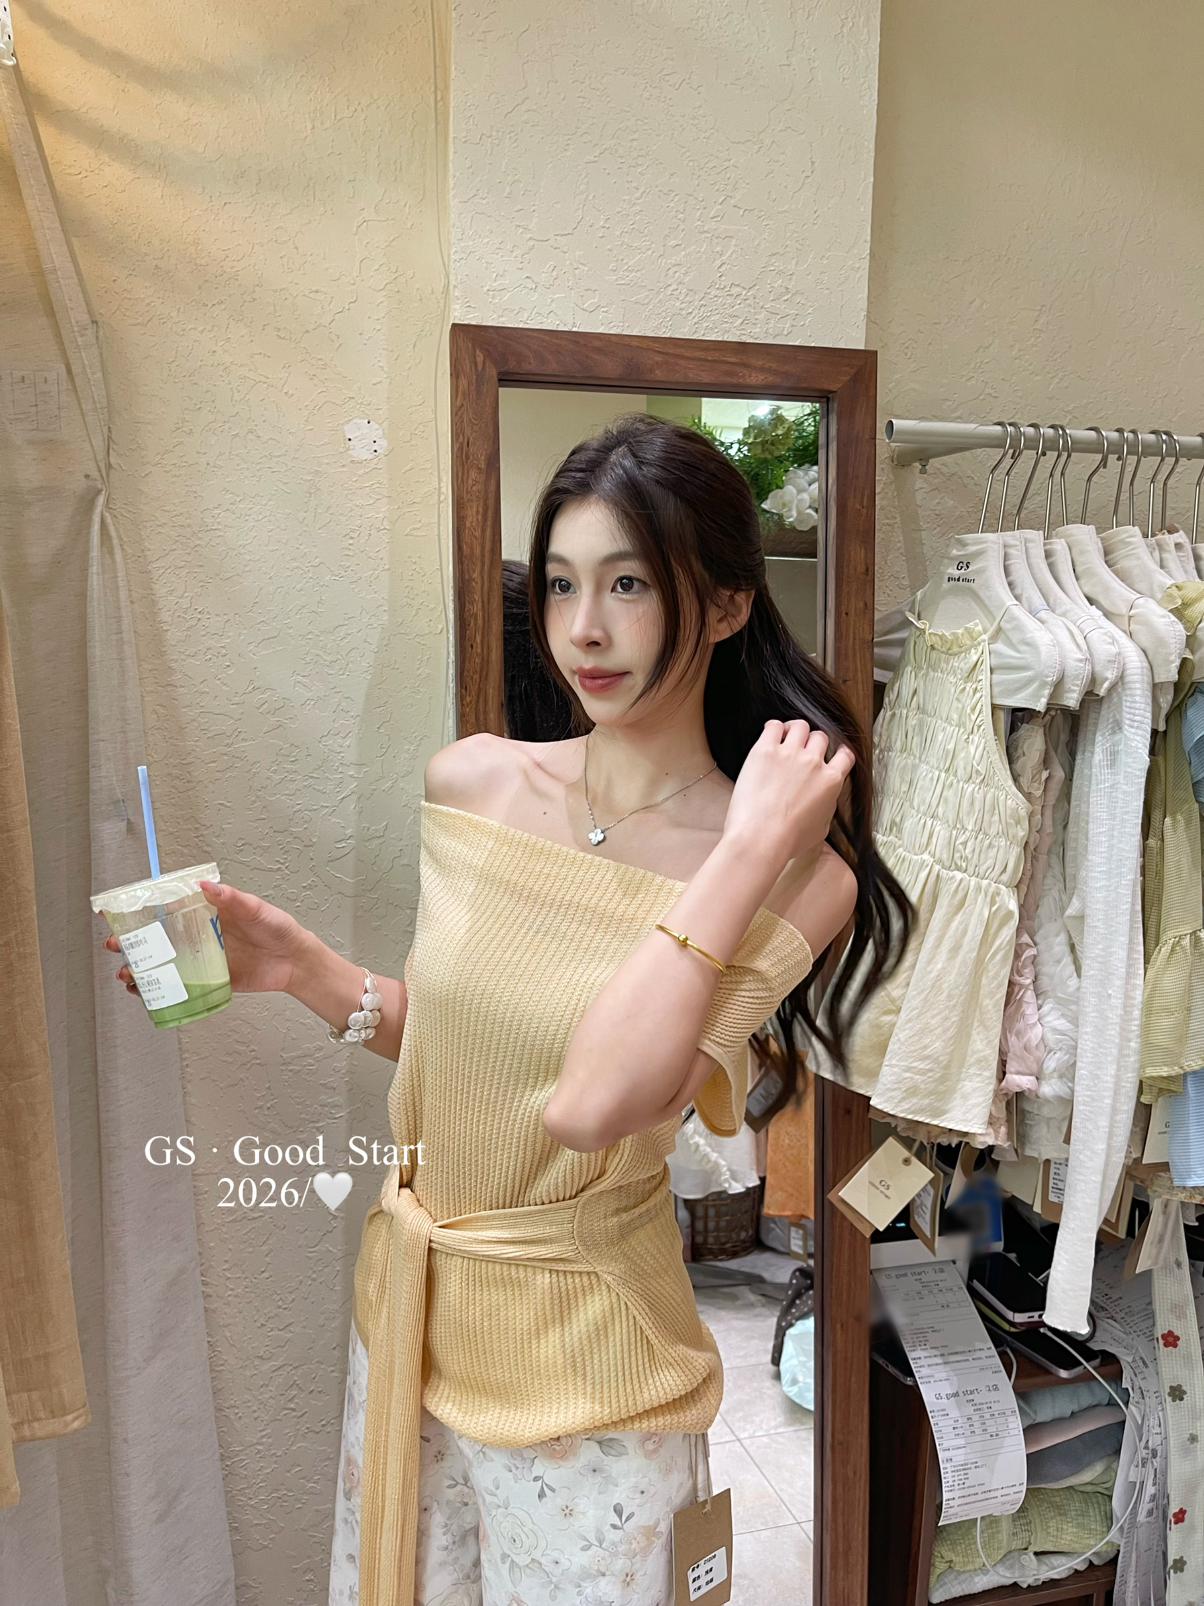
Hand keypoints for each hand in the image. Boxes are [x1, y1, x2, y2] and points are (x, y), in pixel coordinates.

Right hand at [101, 882, 309, 997]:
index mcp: (207, 913)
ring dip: (141, 968)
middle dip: (133, 942)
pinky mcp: (209, 980)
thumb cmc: (278, 929)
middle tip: (114, 945)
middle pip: (158, 938)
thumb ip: (232, 899)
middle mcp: (200, 935)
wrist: (296, 962)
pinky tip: (145, 993)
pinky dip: (161, 990)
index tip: (117, 912)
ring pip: (164, 963)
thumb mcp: (256, 909)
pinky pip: (180, 986)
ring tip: (127, 973)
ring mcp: (203, 959)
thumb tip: (205, 885)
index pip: (167, 908)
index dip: (141, 910)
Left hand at [722, 719, 855, 868]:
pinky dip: (774, 728)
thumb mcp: (821, 828)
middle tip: (801, 750)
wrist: (762, 837)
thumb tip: (824, 800)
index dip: (839, 752)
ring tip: (785, 738)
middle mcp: (813, 763)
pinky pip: (774, 726)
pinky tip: (770, 737)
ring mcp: (790, 754)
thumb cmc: (788, 840)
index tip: (831, 754)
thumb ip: (827, 807)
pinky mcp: (765, 750)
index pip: (845, 755)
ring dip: (795, 731)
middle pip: (820, 737)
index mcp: (831, 781)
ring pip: (801, 726)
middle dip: (812, 742)